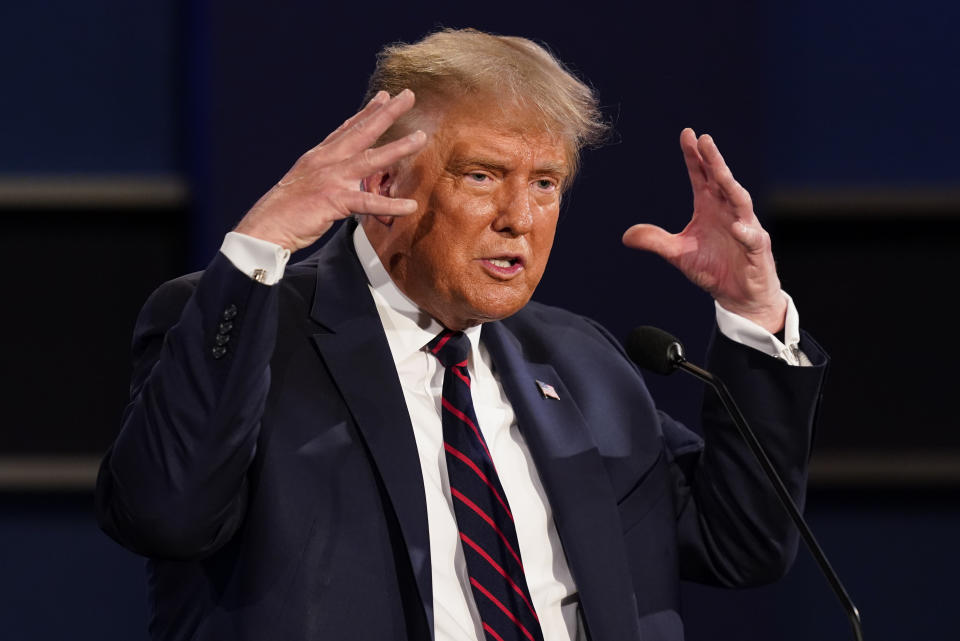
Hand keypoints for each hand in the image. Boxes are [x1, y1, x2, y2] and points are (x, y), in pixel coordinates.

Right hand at [234, 89, 427, 251]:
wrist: (266, 227)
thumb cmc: (285, 211)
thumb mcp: (305, 184)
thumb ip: (325, 176)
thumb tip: (339, 179)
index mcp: (319, 157)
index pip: (347, 129)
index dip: (367, 112)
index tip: (383, 96)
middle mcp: (326, 161)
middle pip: (362, 132)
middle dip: (386, 113)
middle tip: (408, 96)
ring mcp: (331, 179)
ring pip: (371, 159)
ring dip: (398, 148)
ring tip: (421, 138)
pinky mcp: (334, 200)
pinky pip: (368, 202)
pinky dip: (390, 205)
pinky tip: (409, 205)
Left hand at [622, 128, 785, 332]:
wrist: (739, 296)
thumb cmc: (713, 268)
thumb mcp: (678, 254)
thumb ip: (656, 241)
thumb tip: (626, 235)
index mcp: (710, 207)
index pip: (701, 176)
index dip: (694, 157)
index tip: (687, 134)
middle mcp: (729, 211)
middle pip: (721, 180)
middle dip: (713, 160)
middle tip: (704, 139)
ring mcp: (746, 228)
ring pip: (740, 200)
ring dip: (730, 184)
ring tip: (720, 170)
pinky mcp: (757, 250)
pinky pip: (752, 238)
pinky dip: (745, 232)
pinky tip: (737, 226)